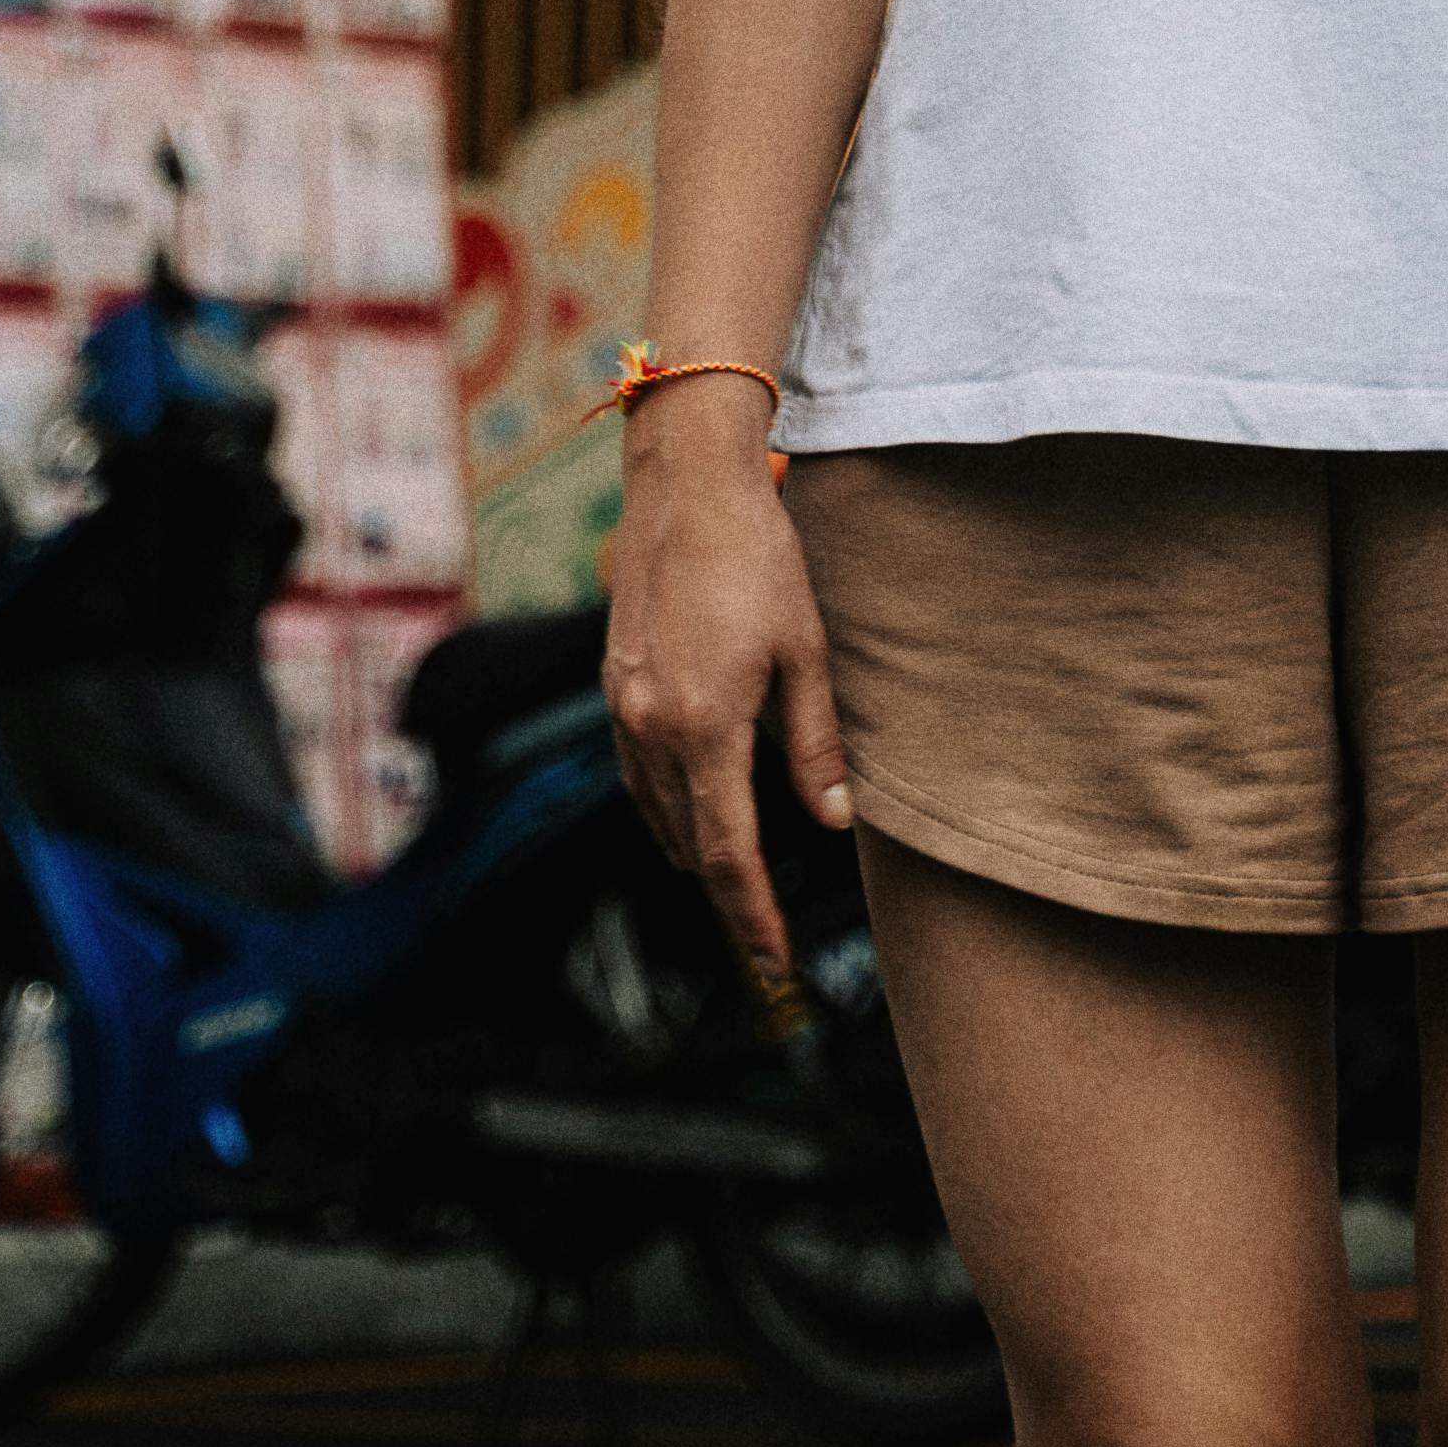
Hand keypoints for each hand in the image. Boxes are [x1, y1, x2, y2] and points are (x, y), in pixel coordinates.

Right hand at [600, 396, 851, 990]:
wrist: (687, 485)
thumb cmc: (759, 559)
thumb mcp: (806, 651)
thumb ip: (816, 743)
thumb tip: (832, 819)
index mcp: (704, 727)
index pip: (727, 852)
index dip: (751, 914)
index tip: (773, 961)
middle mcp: (651, 727)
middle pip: (687, 843)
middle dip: (726, 890)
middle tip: (766, 930)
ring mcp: (624, 706)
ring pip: (656, 811)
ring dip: (695, 849)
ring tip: (736, 878)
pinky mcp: (614, 684)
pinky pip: (636, 770)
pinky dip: (666, 802)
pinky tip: (694, 804)